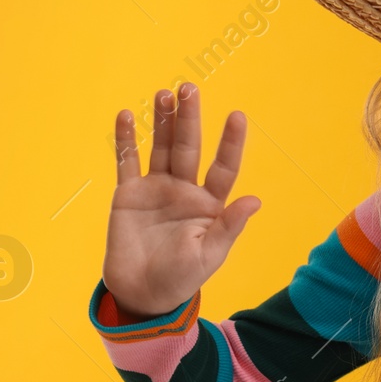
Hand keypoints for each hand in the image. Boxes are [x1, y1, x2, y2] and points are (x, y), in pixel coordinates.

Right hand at [103, 83, 261, 319]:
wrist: (142, 294)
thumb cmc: (182, 278)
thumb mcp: (210, 255)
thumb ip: (229, 226)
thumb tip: (255, 200)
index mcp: (209, 203)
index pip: (223, 166)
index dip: (230, 142)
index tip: (237, 115)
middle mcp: (184, 189)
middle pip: (189, 147)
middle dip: (189, 118)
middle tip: (189, 88)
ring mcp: (156, 188)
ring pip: (160, 147)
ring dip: (162, 120)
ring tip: (164, 93)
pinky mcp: (128, 194)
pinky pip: (127, 162)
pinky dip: (125, 140)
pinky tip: (126, 116)